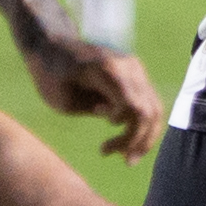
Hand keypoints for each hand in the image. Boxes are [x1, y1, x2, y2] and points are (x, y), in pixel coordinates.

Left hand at [24, 35, 167, 161]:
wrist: (51, 44)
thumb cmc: (50, 75)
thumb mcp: (63, 100)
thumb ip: (95, 111)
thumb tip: (121, 119)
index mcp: (108, 70)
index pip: (136, 108)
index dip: (128, 134)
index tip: (103, 145)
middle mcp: (128, 66)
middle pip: (150, 111)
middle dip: (139, 141)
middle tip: (123, 161)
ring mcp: (134, 68)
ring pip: (154, 108)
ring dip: (144, 135)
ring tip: (125, 155)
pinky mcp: (134, 74)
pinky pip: (148, 103)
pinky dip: (140, 124)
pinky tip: (123, 139)